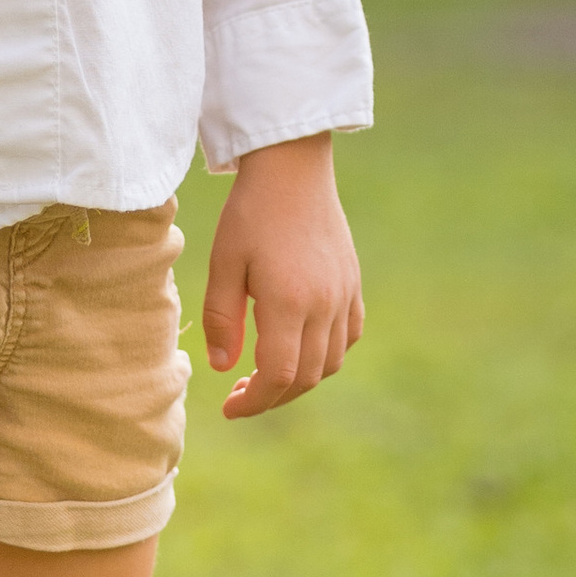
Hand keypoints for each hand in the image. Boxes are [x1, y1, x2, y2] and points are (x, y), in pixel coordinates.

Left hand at [201, 134, 363, 419]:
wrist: (293, 168)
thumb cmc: (250, 212)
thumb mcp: (223, 262)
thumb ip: (222, 319)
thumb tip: (223, 368)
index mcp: (288, 301)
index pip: (278, 375)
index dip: (254, 401)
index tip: (230, 407)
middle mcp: (324, 304)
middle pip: (306, 376)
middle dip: (273, 396)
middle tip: (241, 395)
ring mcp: (344, 294)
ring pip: (331, 362)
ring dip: (300, 379)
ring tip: (267, 374)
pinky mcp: (353, 283)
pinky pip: (350, 335)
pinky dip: (328, 354)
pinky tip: (301, 347)